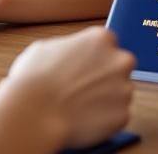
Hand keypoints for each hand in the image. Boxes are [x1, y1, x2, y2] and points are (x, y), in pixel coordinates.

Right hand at [0, 26, 135, 149]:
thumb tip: (70, 54)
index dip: (92, 57)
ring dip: (104, 98)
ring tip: (77, 105)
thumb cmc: (34, 79)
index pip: (106, 45)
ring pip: (119, 93)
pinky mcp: (123, 115)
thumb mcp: (45, 48)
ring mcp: (124, 89)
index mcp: (101, 38)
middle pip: (119, 67)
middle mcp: (120, 61)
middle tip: (82, 87)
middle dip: (105, 76)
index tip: (82, 67)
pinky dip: (103, 119)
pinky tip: (82, 119)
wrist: (34, 114)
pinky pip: (116, 116)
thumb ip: (67, 48)